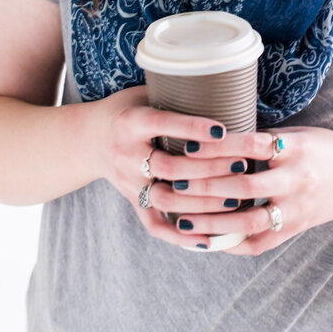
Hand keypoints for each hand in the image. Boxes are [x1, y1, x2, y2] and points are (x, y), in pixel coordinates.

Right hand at [98, 84, 233, 247]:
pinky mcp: (132, 202)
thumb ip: (175, 95)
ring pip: (165, 198)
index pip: (163, 124)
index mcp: (130, 122)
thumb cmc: (128, 110)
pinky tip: (208, 240)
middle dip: (209, 167)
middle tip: (242, 164)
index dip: (193, 128)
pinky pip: (155, 225)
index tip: (224, 130)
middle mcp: (127, 154)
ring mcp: (128, 182)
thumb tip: (226, 90)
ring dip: (202, 202)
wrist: (89, 139)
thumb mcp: (144, 94)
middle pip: (169, 165)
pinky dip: (180, 237)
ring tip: (235, 199)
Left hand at [174, 124, 332, 255]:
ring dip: (211, 222)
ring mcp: (296, 209)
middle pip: (243, 187)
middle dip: (205, 187)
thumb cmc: (325, 150)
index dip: (218, 147)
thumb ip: (263, 139)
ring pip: (248, 221)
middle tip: (173, 185)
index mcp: (296, 149)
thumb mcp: (299, 134)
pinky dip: (232, 244)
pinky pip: (259, 243)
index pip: (250, 145)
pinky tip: (206, 242)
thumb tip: (217, 137)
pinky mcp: (294, 229)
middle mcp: (295, 180)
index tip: (187, 146)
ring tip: (180, 220)